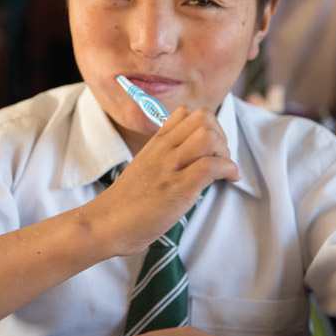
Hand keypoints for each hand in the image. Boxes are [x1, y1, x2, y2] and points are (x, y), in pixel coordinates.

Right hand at [89, 106, 239, 258]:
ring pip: (209, 136)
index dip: (207, 125)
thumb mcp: (145, 167)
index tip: (210, 146)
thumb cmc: (128, 202)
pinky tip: (228, 180)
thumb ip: (166, 156)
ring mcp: (171, 168)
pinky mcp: (178, 189)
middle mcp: (164, 150)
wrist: (107, 223)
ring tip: (223, 170)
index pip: (186, 112)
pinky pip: (211, 166)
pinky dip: (228, 170)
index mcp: (156, 143)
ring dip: (225, 151)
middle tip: (220, 158)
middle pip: (204, 117)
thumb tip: (193, 156)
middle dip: (221, 135)